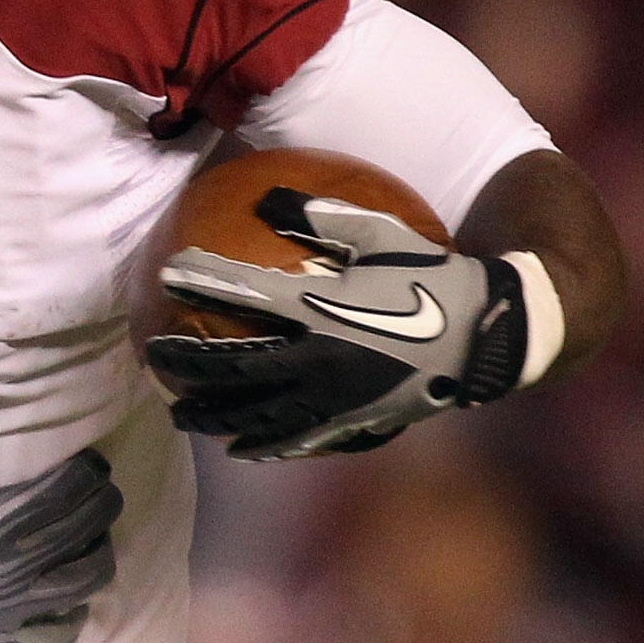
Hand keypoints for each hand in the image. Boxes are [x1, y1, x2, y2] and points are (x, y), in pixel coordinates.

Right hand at [0, 415, 120, 642]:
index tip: (90, 461)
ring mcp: (6, 613)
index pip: (61, 495)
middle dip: (102, 506)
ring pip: (82, 584)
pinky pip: (54, 636)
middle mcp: (9, 571)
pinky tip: (67, 603)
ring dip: (97, 555)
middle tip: (101, 491)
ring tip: (90, 540)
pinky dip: (72, 617)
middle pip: (82, 533)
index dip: (86, 474)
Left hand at [147, 189, 532, 459]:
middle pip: (233, 367)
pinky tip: (240, 446)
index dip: (202, 282)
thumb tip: (267, 196)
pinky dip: (263, 444)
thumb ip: (322, 218)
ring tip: (180, 415)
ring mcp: (334, 399)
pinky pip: (297, 440)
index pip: (245, 294)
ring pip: (256, 414)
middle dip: (186, 363)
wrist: (491, 337)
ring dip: (212, 415)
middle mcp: (319, 360)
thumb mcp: (383, 235)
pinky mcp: (354, 425)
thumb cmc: (435, 276)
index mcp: (323, 309)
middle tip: (152, 357)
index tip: (167, 274)